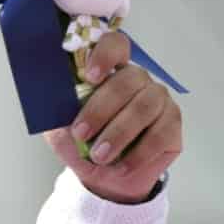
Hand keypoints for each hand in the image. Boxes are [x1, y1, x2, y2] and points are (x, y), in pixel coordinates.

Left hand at [46, 31, 183, 202]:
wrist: (102, 177)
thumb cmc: (82, 146)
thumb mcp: (60, 129)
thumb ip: (58, 111)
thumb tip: (52, 98)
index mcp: (109, 72)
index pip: (115, 46)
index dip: (105, 54)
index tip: (89, 76)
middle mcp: (138, 80)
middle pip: (128, 80)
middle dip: (101, 108)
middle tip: (81, 133)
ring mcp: (158, 100)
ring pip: (144, 107)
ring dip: (119, 134)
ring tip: (99, 156)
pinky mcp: (172, 124)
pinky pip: (160, 134)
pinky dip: (138, 154)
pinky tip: (121, 166)